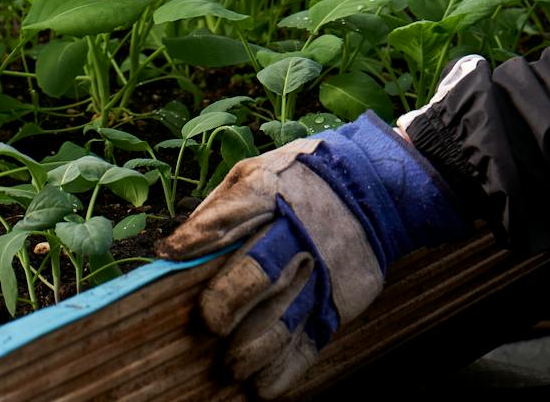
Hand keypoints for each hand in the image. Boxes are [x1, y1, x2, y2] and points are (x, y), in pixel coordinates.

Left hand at [158, 112, 466, 396]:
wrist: (378, 186)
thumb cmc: (300, 180)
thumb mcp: (261, 169)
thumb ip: (221, 207)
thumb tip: (177, 248)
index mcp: (272, 194)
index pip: (232, 215)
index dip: (198, 237)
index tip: (171, 254)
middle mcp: (298, 234)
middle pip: (257, 273)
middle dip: (226, 302)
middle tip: (210, 321)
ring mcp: (321, 270)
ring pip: (283, 319)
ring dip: (250, 349)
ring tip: (230, 362)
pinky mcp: (339, 299)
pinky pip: (311, 342)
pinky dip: (284, 370)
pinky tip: (261, 383)